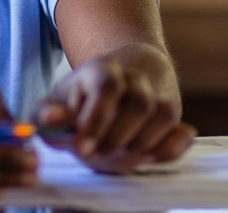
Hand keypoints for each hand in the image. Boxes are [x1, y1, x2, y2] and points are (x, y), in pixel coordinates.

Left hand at [35, 57, 194, 173]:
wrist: (120, 81)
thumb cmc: (81, 98)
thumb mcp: (57, 101)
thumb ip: (46, 113)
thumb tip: (50, 119)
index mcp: (103, 69)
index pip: (107, 88)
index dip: (96, 120)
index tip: (82, 148)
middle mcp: (136, 77)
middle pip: (139, 105)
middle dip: (116, 138)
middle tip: (97, 154)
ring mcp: (158, 93)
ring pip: (163, 116)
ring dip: (141, 144)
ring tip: (117, 155)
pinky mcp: (173, 113)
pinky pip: (181, 133)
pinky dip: (169, 149)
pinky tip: (147, 158)